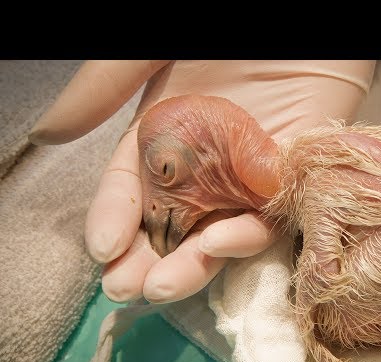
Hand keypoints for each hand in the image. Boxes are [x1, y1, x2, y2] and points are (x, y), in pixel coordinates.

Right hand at [30, 60, 375, 302]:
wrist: (306, 23)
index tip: (103, 247)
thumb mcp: (148, 53)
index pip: (134, 186)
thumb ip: (103, 89)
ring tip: (164, 288)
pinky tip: (218, 244)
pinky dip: (246, 234)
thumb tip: (46, 134)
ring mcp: (248, 173)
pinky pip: (270, 215)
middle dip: (149, 257)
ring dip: (193, 263)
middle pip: (174, 221)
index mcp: (165, 132)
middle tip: (126, 287)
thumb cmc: (223, 32)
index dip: (116, 217)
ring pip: (219, 229)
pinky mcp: (291, 176)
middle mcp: (205, 162)